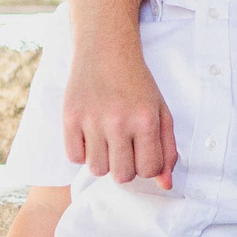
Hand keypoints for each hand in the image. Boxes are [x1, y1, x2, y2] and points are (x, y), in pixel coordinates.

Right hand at [64, 39, 176, 182]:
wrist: (105, 50)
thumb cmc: (137, 84)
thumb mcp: (160, 112)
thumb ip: (167, 149)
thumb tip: (165, 186)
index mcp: (145, 120)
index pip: (149, 170)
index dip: (147, 166)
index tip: (143, 151)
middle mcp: (118, 121)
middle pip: (122, 175)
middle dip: (125, 166)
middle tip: (124, 146)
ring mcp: (91, 120)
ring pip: (97, 170)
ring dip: (103, 160)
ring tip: (107, 139)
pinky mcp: (69, 117)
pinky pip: (74, 157)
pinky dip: (83, 151)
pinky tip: (90, 134)